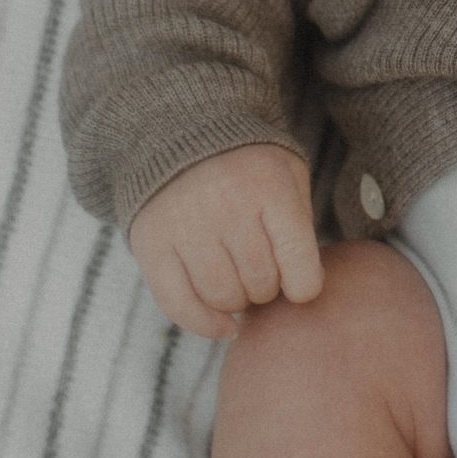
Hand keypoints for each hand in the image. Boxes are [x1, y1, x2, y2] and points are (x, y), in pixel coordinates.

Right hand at [129, 142, 323, 337]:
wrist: (181, 133)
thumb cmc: (249, 167)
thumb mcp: (288, 175)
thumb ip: (301, 228)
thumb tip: (303, 292)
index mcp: (269, 186)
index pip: (299, 265)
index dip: (305, 287)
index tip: (299, 283)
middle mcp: (226, 205)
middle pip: (261, 285)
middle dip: (268, 288)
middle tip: (263, 270)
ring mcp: (185, 226)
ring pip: (223, 298)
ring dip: (237, 302)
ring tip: (239, 280)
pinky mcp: (151, 244)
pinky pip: (179, 305)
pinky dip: (204, 324)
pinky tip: (223, 324)